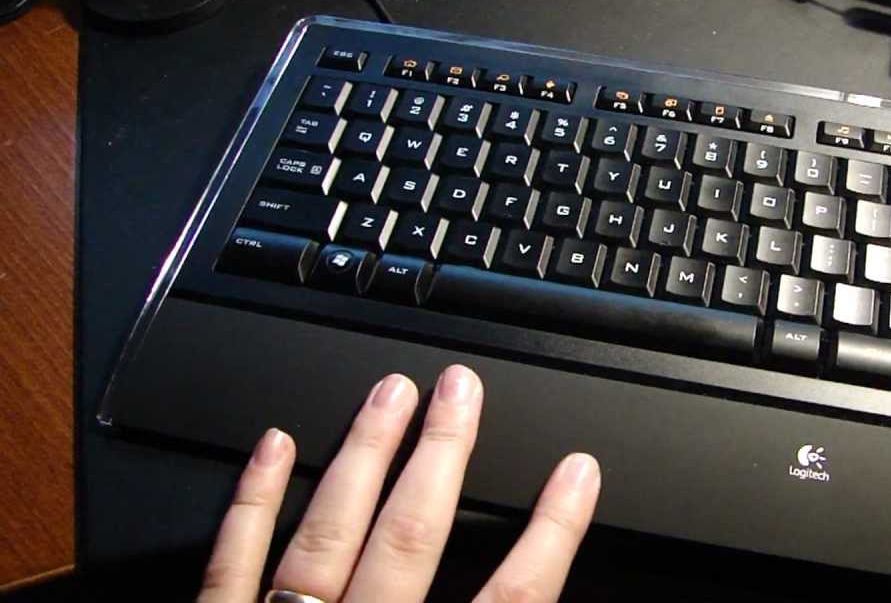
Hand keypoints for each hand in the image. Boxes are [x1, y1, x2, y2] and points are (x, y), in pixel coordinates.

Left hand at [198, 365, 601, 602]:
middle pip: (413, 540)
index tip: (576, 475)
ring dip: (366, 454)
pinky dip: (254, 501)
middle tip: (462, 389)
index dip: (550, 535)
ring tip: (393, 392)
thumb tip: (534, 596)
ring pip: (330, 534)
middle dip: (443, 456)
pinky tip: (276, 443)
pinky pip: (231, 563)